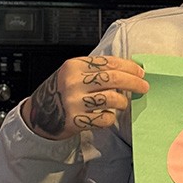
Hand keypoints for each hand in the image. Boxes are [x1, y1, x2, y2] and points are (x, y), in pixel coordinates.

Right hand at [21, 55, 148, 139]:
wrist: (38, 114)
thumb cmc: (60, 92)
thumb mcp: (72, 73)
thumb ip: (95, 70)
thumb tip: (128, 70)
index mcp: (74, 66)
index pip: (109, 62)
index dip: (129, 67)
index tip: (140, 72)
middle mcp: (73, 82)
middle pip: (114, 78)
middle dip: (134, 82)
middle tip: (144, 87)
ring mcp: (74, 102)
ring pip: (112, 99)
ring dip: (123, 101)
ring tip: (123, 103)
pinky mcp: (76, 120)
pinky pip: (105, 119)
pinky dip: (110, 117)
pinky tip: (107, 115)